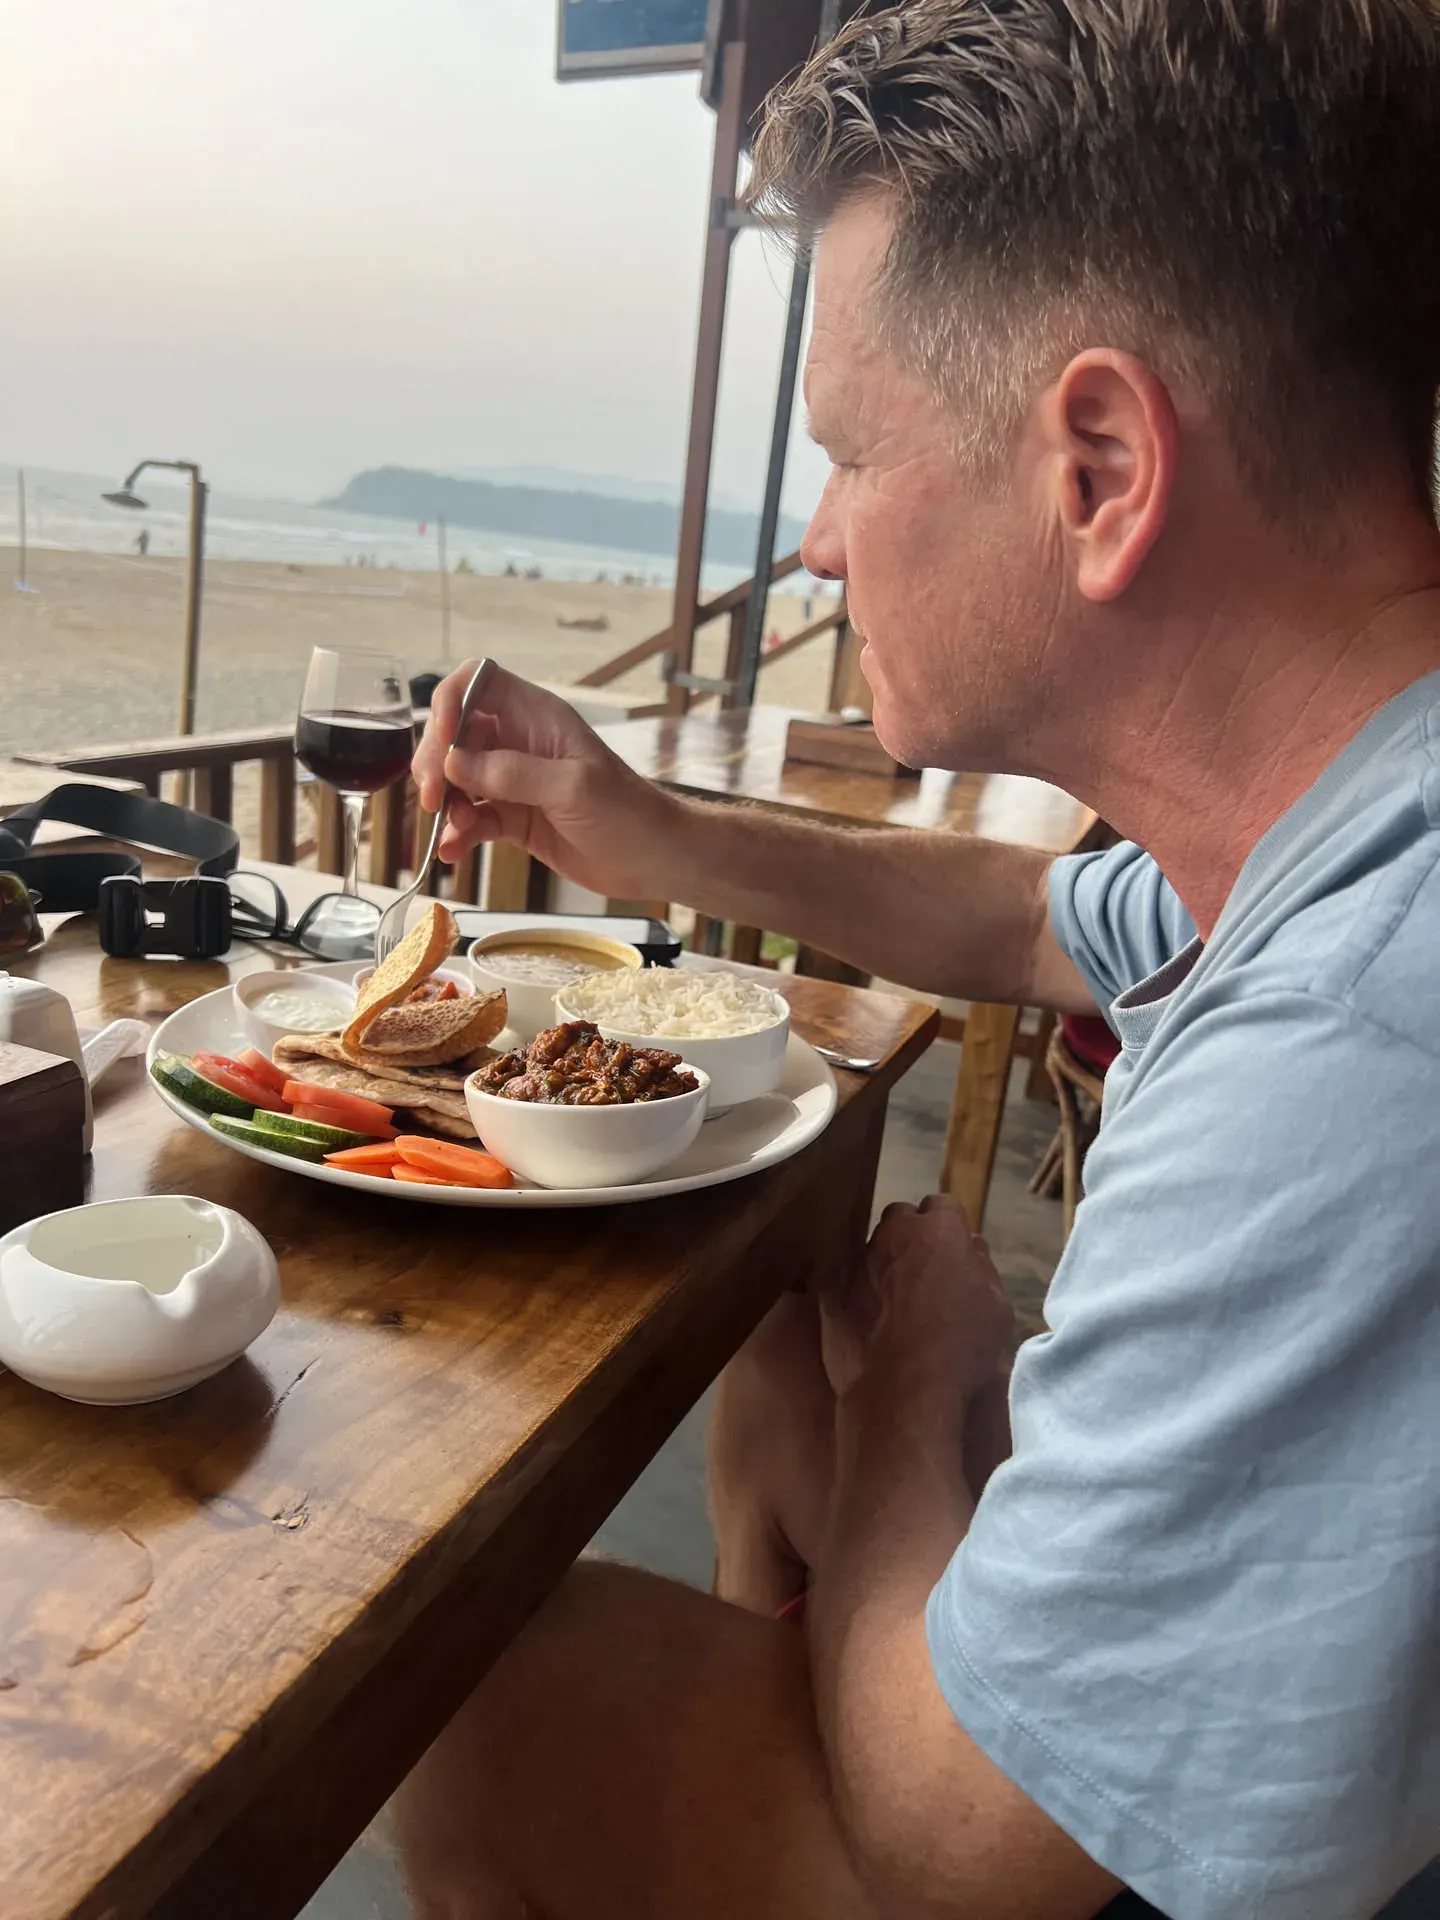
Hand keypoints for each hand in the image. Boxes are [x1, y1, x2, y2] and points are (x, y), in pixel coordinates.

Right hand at [411, 663, 683, 898]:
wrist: (655, 858)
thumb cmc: (628, 812)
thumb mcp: (572, 787)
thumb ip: (512, 774)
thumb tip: (454, 764)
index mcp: (537, 716)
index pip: (479, 682)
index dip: (451, 702)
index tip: (443, 742)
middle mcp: (520, 742)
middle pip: (456, 734)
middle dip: (436, 763)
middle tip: (431, 798)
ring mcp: (515, 781)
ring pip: (458, 780)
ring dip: (444, 804)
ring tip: (448, 833)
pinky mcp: (515, 818)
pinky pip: (472, 819)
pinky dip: (457, 834)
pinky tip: (451, 853)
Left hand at [820, 1196, 1013, 1416]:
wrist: (902, 1391)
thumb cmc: (961, 1350)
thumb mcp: (996, 1309)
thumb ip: (982, 1268)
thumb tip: (970, 1248)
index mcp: (939, 1231)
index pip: (944, 1208)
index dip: (948, 1231)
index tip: (951, 1255)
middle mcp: (894, 1233)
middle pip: (902, 1219)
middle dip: (912, 1237)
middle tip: (922, 1275)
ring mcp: (857, 1258)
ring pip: (872, 1248)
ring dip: (883, 1264)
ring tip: (893, 1303)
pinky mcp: (830, 1287)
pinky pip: (845, 1278)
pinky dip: (856, 1291)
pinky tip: (866, 1320)